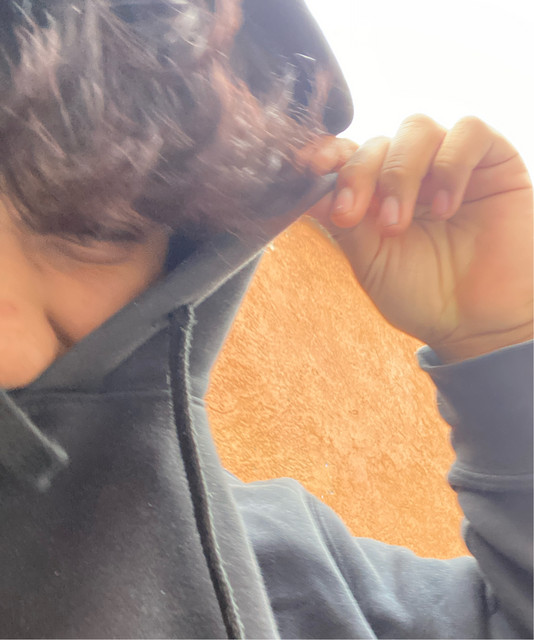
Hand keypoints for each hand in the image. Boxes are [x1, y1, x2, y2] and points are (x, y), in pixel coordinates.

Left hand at [306, 115, 532, 362]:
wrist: (480, 323)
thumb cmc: (425, 297)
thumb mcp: (373, 263)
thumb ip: (346, 225)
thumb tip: (311, 191)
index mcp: (377, 195)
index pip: (349, 156)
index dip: (329, 153)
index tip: (312, 166)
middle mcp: (411, 175)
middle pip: (377, 142)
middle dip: (359, 173)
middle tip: (354, 214)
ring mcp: (450, 165)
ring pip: (416, 129)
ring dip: (399, 172)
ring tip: (398, 223)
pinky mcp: (493, 162)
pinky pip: (469, 132)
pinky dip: (450, 164)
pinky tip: (446, 207)